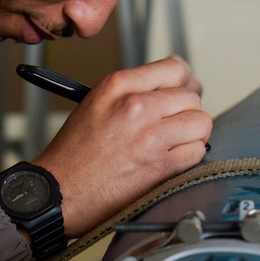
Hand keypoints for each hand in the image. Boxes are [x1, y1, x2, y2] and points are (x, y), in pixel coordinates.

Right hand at [34, 55, 211, 237]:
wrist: (59, 192)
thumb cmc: (72, 154)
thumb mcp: (95, 104)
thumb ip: (132, 92)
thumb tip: (171, 90)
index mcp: (118, 86)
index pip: (175, 68)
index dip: (183, 82)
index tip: (182, 89)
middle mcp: (137, 105)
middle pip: (192, 97)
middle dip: (187, 111)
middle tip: (177, 123)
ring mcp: (151, 135)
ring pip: (201, 123)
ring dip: (192, 135)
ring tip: (175, 143)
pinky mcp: (161, 165)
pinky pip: (197, 151)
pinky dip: (189, 157)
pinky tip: (172, 160)